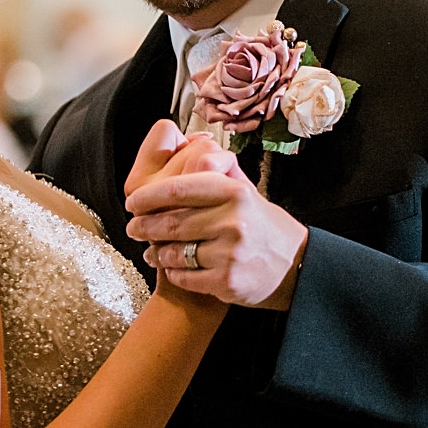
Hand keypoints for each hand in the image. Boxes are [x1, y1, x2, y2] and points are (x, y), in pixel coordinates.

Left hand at [128, 136, 308, 308]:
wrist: (295, 265)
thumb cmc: (261, 223)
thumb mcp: (245, 190)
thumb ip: (213, 173)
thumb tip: (178, 145)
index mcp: (234, 191)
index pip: (180, 188)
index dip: (150, 195)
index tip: (133, 200)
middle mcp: (233, 221)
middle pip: (173, 222)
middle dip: (146, 226)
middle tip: (132, 228)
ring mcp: (230, 253)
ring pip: (176, 252)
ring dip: (157, 252)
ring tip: (150, 250)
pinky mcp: (228, 282)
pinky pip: (186, 276)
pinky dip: (173, 273)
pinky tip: (172, 268)